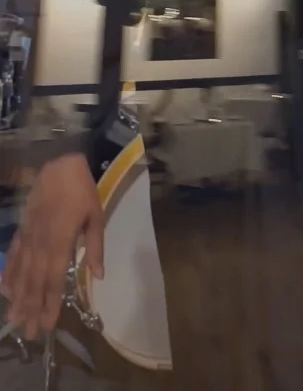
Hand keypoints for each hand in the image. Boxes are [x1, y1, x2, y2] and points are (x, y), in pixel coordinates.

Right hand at [3, 154, 103, 338]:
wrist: (58, 165)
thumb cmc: (81, 191)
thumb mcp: (95, 217)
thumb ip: (95, 247)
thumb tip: (98, 275)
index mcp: (60, 244)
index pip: (54, 282)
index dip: (50, 305)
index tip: (47, 326)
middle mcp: (40, 246)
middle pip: (35, 283)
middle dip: (31, 309)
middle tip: (27, 334)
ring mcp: (28, 237)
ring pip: (21, 273)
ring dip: (17, 297)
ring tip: (12, 319)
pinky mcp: (22, 228)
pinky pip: (13, 254)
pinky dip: (8, 272)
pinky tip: (4, 288)